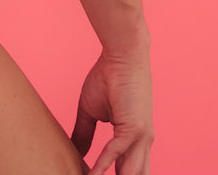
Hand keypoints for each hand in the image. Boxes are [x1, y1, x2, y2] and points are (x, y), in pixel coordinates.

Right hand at [72, 44, 153, 174]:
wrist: (121, 55)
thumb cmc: (109, 77)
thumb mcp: (90, 111)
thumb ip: (84, 134)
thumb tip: (75, 153)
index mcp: (134, 140)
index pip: (124, 172)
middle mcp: (141, 144)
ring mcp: (140, 138)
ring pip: (128, 174)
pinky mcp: (134, 129)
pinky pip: (115, 154)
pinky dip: (102, 167)